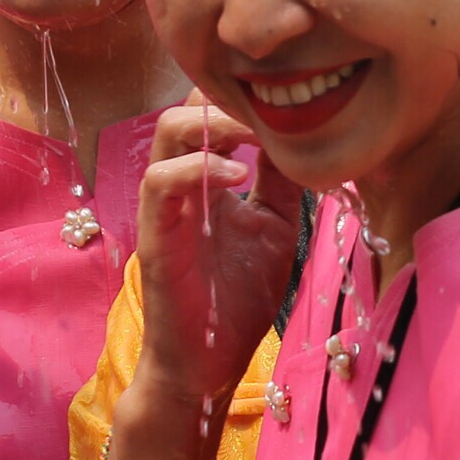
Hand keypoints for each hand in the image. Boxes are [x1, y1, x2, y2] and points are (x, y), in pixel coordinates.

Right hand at [132, 104, 300, 432]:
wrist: (206, 365)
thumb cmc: (235, 300)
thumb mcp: (273, 228)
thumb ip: (280, 182)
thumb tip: (303, 136)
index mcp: (206, 181)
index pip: (207, 114)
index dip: (236, 94)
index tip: (283, 95)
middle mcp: (181, 187)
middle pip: (184, 110)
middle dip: (224, 98)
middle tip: (267, 106)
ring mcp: (164, 210)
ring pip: (167, 136)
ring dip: (211, 123)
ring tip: (251, 134)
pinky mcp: (156, 238)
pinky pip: (160, 184)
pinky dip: (196, 166)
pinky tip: (236, 173)